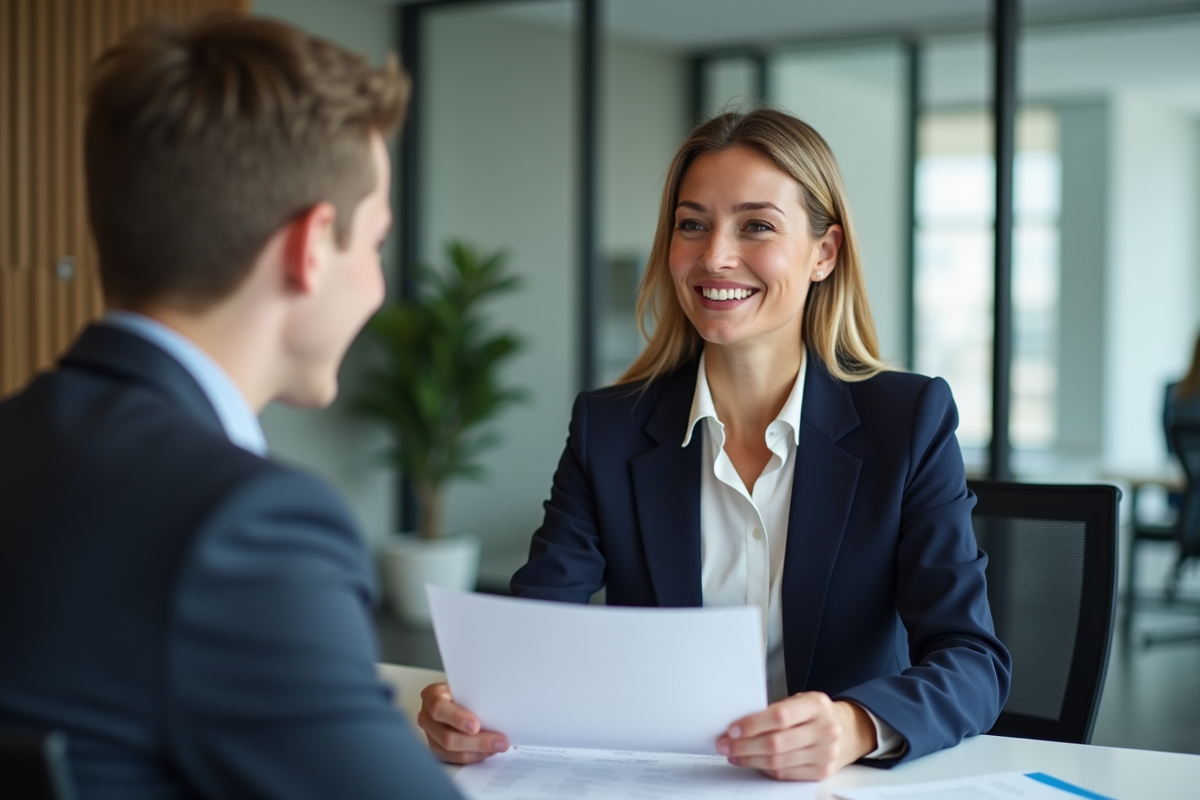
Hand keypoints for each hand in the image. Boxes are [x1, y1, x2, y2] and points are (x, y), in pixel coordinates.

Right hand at [417, 681, 509, 763]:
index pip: (439, 708)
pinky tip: (489, 750)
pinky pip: (456, 759)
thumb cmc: (465, 688)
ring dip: (479, 751)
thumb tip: (499, 706)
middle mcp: (427, 717)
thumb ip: (476, 694)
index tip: (476, 726)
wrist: (460, 695)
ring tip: (499, 746)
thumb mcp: (468, 685)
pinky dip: (475, 756)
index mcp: (432, 695)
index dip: (457, 718)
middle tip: (500, 741)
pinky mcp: (438, 749)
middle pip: (447, 737)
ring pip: (453, 751)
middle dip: (477, 741)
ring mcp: (431, 735)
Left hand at [716, 692, 875, 780]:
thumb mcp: (802, 700)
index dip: (753, 724)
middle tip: (725, 745)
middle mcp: (825, 730)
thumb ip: (777, 710)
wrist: (847, 730)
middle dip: (744, 745)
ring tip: (733, 754)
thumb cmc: (816, 713)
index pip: (780, 716)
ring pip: (778, 762)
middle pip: (776, 743)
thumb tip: (741, 724)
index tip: (732, 729)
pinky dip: (764, 769)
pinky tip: (751, 762)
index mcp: (817, 705)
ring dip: (749, 759)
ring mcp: (825, 754)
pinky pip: (785, 774)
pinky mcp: (821, 772)